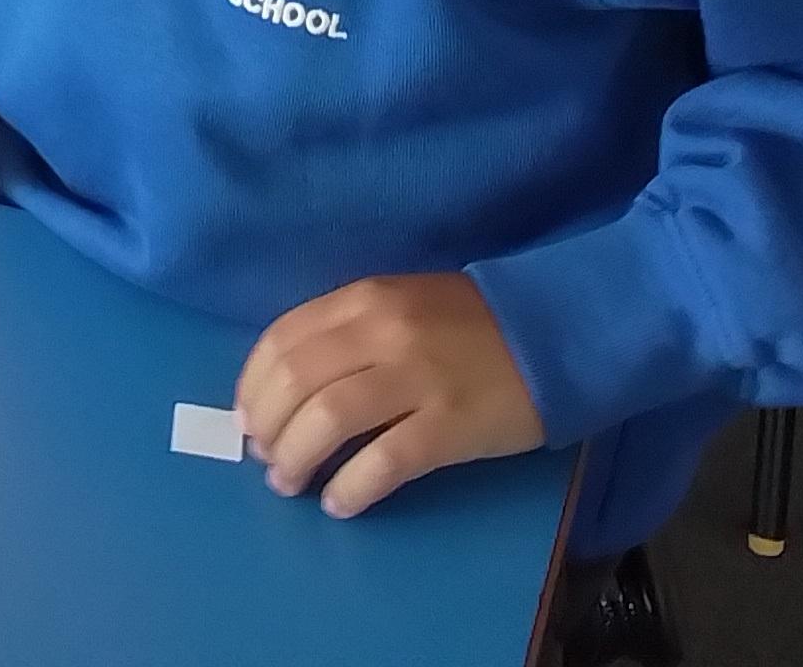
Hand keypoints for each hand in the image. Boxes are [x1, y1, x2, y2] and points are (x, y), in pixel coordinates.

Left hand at [236, 274, 544, 517]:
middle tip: (265, 457)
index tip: (245, 417)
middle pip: (296, 383)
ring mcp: (417, 379)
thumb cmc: (470, 323)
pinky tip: (340, 503)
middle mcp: (383, 332)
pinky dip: (350, 489)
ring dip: (296, 460)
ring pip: (327, 422)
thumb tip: (286, 384)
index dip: (253, 387)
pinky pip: (382, 463)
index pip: (282, 342)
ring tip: (289, 483)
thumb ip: (346, 331)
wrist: (556, 330)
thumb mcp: (400, 304)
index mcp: (364, 299)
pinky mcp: (449, 426)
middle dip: (266, 427)